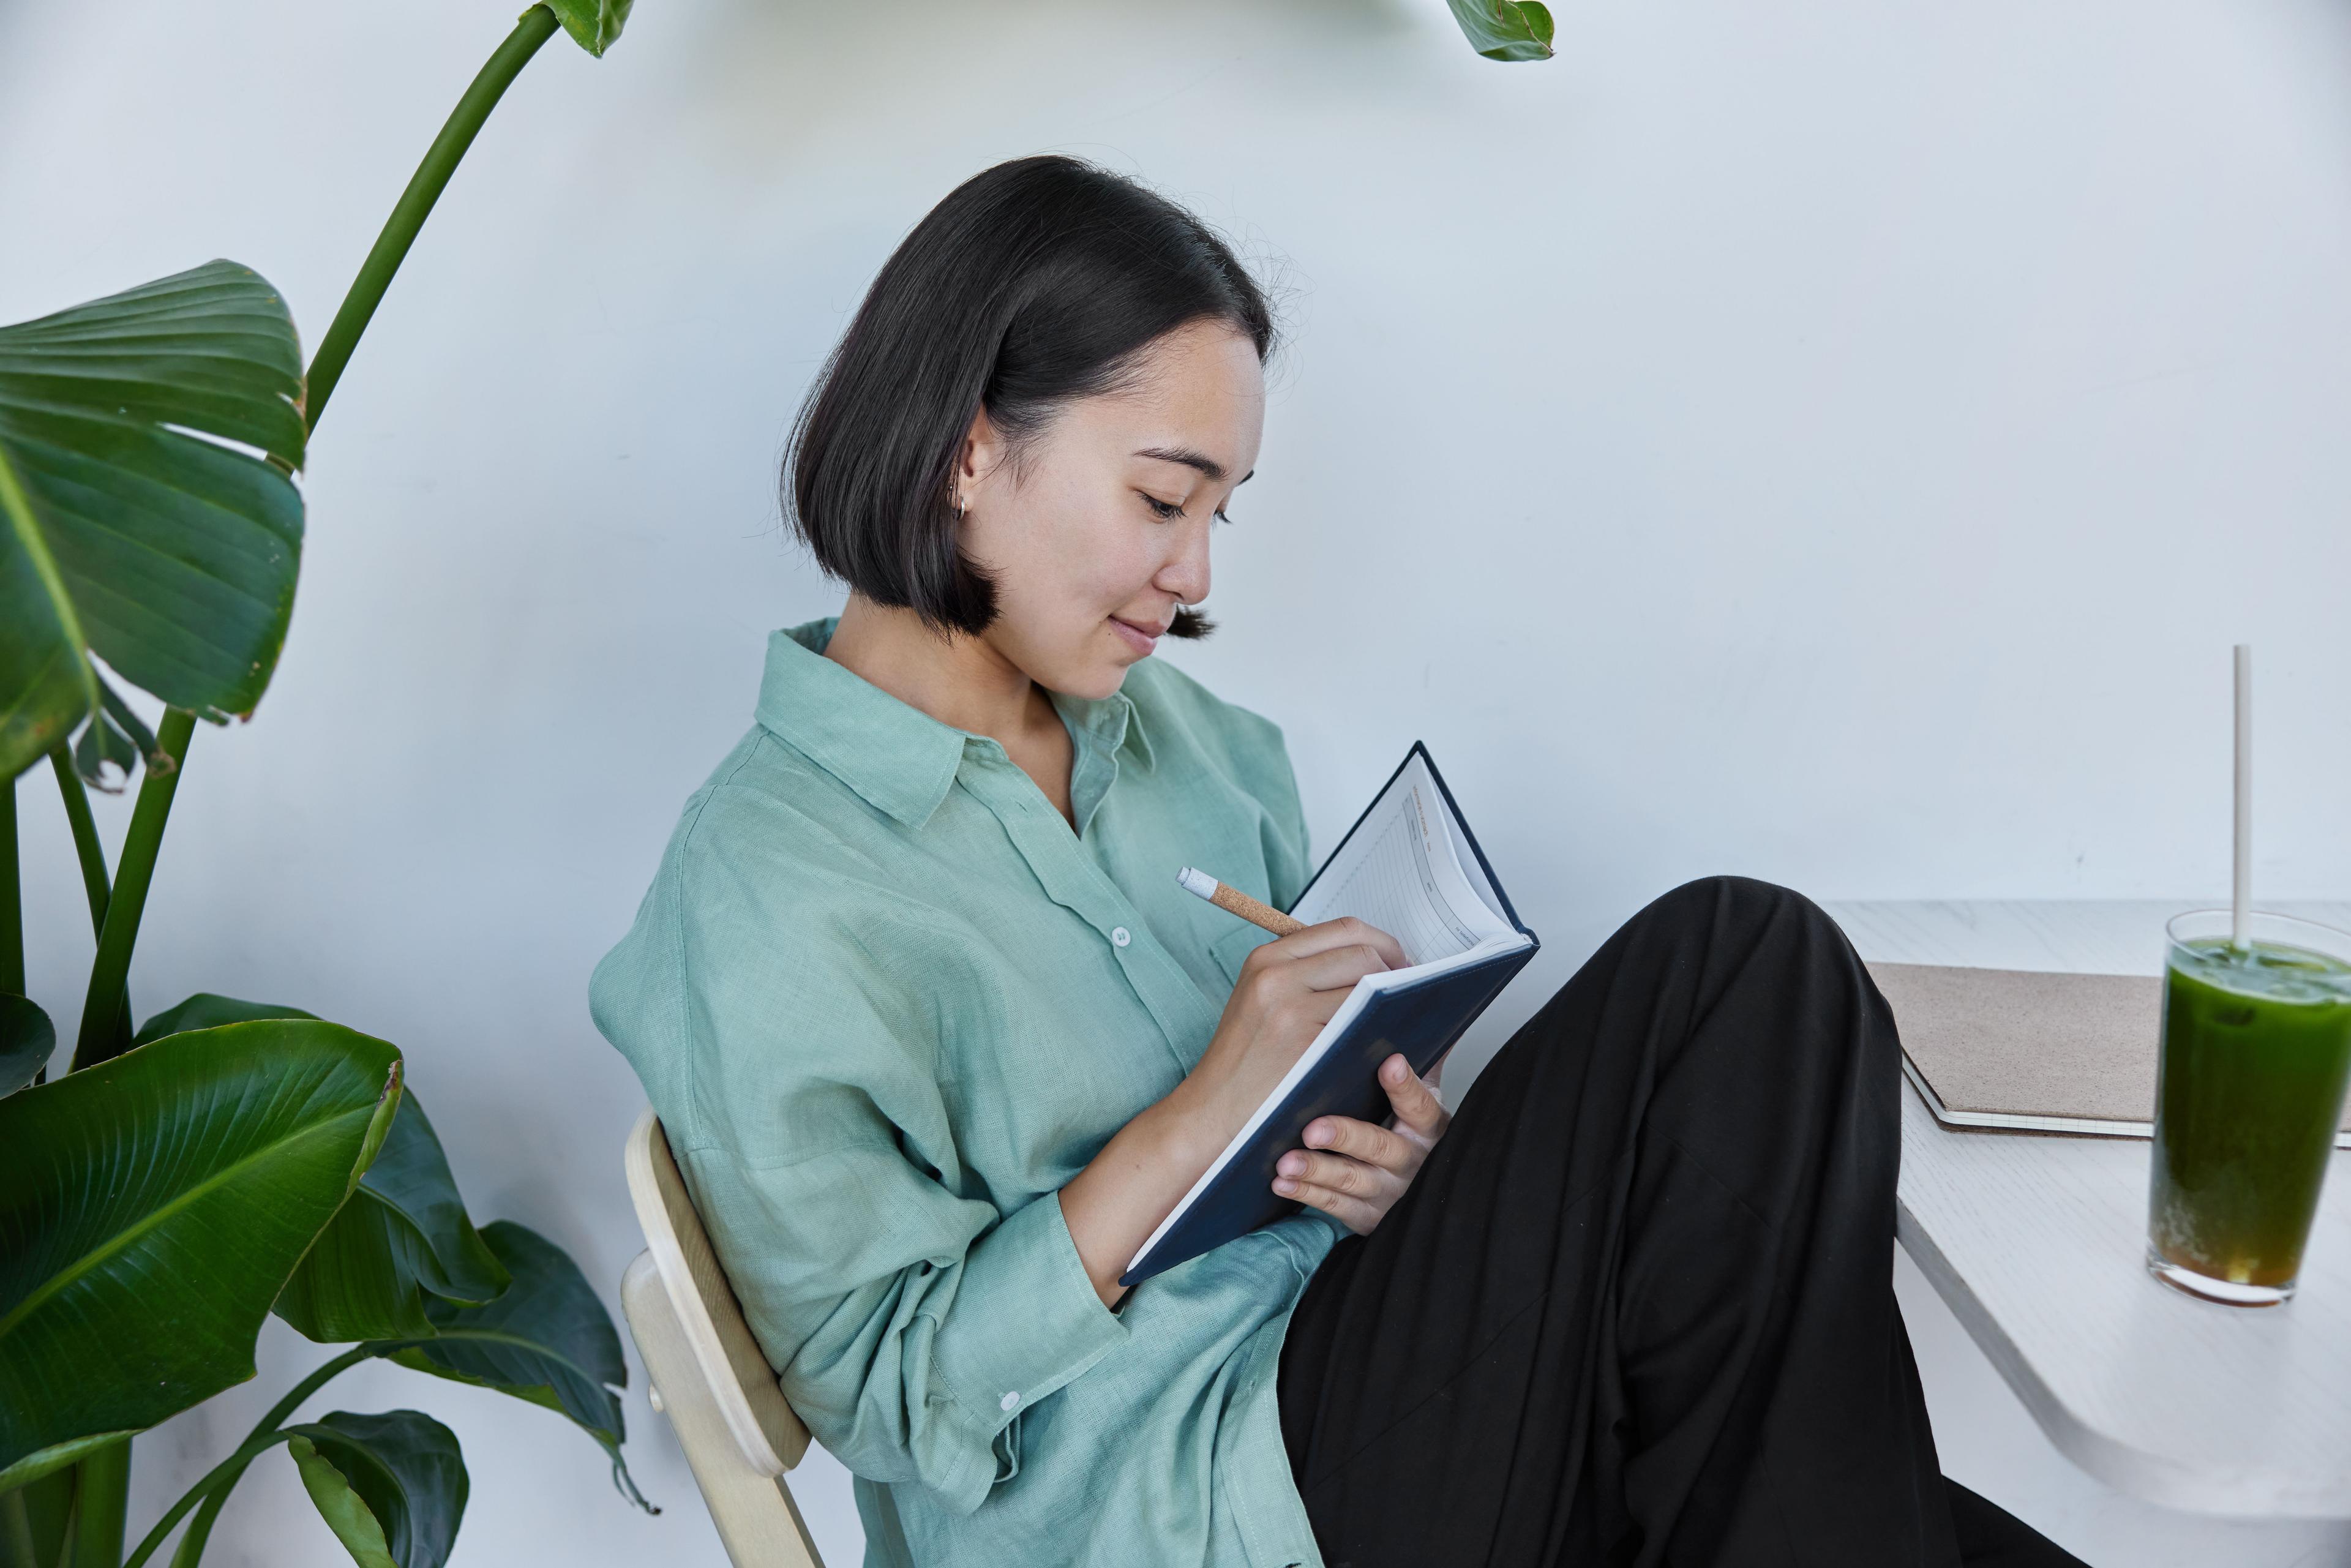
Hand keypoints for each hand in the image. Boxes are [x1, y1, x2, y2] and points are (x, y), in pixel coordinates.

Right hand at [1188, 918, 1407, 1129]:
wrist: (1212, 1111)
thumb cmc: (1243, 1061)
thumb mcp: (1259, 999)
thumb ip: (1304, 973)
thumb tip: (1370, 959)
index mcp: (1267, 958)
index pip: (1343, 929)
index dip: (1382, 942)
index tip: (1397, 962)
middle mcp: (1276, 976)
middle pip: (1362, 953)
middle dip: (1394, 970)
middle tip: (1406, 993)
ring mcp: (1291, 1010)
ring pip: (1369, 989)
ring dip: (1390, 1002)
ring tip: (1394, 1017)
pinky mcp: (1306, 1044)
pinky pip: (1363, 1026)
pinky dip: (1380, 1030)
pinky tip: (1381, 1042)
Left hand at [1273, 1053, 1449, 1234]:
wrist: (1415, 1192)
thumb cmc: (1408, 1130)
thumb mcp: (1423, 1098)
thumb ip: (1425, 1059)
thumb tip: (1434, 1006)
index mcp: (1430, 1127)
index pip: (1420, 1105)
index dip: (1406, 1086)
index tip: (1389, 1062)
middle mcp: (1412, 1161)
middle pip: (1380, 1147)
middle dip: (1345, 1137)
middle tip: (1312, 1128)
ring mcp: (1389, 1193)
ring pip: (1352, 1180)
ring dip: (1317, 1171)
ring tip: (1286, 1160)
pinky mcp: (1367, 1217)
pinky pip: (1334, 1205)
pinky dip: (1306, 1194)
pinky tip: (1281, 1182)